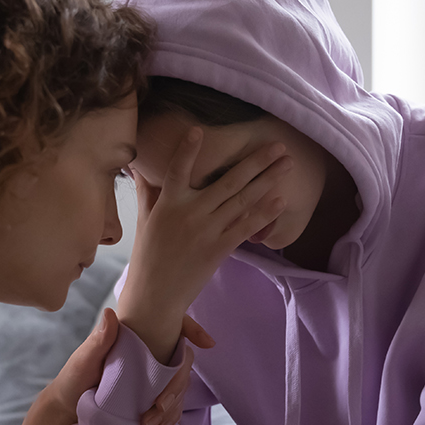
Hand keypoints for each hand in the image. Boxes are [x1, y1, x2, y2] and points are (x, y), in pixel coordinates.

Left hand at [44, 308, 215, 424]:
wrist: (68, 406)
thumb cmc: (75, 376)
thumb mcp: (85, 357)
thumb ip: (100, 339)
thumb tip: (110, 314)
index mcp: (138, 337)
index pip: (172, 327)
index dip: (193, 330)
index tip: (208, 343)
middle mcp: (150, 354)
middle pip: (179, 364)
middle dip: (176, 388)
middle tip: (159, 408)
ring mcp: (152, 376)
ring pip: (178, 386)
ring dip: (173, 406)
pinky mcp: (150, 395)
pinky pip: (171, 403)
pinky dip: (171, 415)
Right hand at [120, 127, 289, 360]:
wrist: (156, 295)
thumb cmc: (148, 255)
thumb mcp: (145, 219)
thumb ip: (147, 190)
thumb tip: (138, 166)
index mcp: (168, 203)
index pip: (177, 169)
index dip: (187, 150)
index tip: (199, 129)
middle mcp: (189, 213)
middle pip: (227, 181)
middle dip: (256, 161)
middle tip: (278, 145)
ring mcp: (206, 231)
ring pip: (241, 199)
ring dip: (267, 180)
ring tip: (287, 164)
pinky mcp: (218, 249)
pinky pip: (245, 227)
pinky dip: (263, 213)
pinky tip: (280, 200)